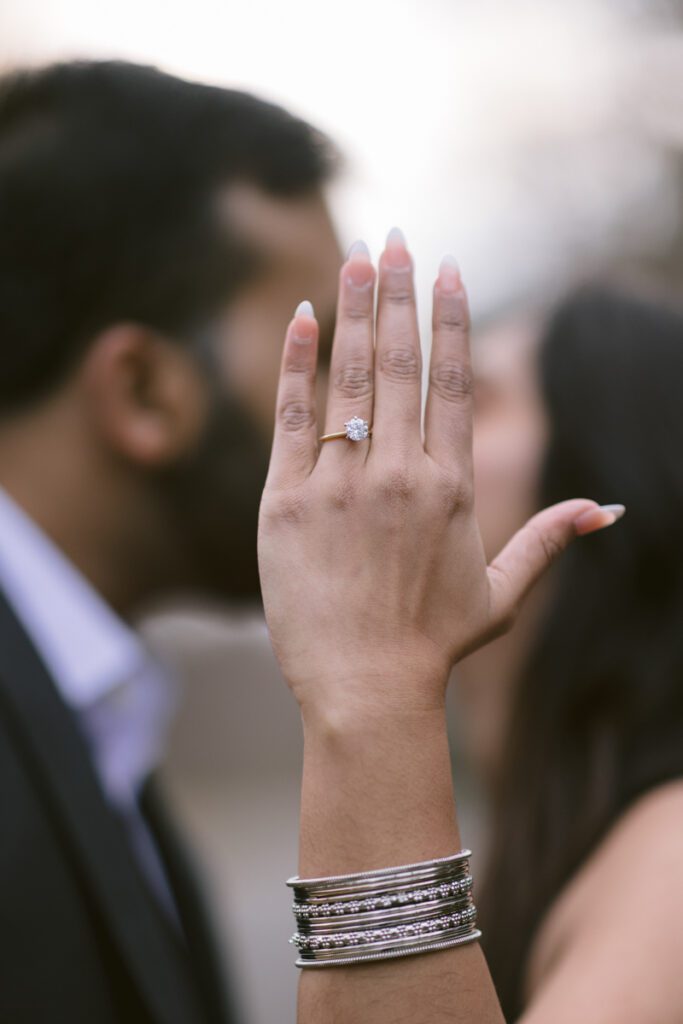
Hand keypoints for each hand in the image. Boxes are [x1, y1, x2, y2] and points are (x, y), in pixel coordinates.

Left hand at [258, 230, 621, 716]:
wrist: (364, 689)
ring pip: (349, 377)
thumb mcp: (502, 593)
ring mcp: (341, 484)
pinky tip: (301, 317)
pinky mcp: (286, 502)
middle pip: (401, 362)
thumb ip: (550, 539)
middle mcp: (400, 473)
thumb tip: (610, 508)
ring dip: (354, 308)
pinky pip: (292, 419)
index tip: (448, 266)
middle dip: (399, 292)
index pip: (455, 381)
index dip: (452, 317)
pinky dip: (296, 365)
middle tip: (395, 236)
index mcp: (453, 486)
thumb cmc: (433, 644)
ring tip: (355, 256)